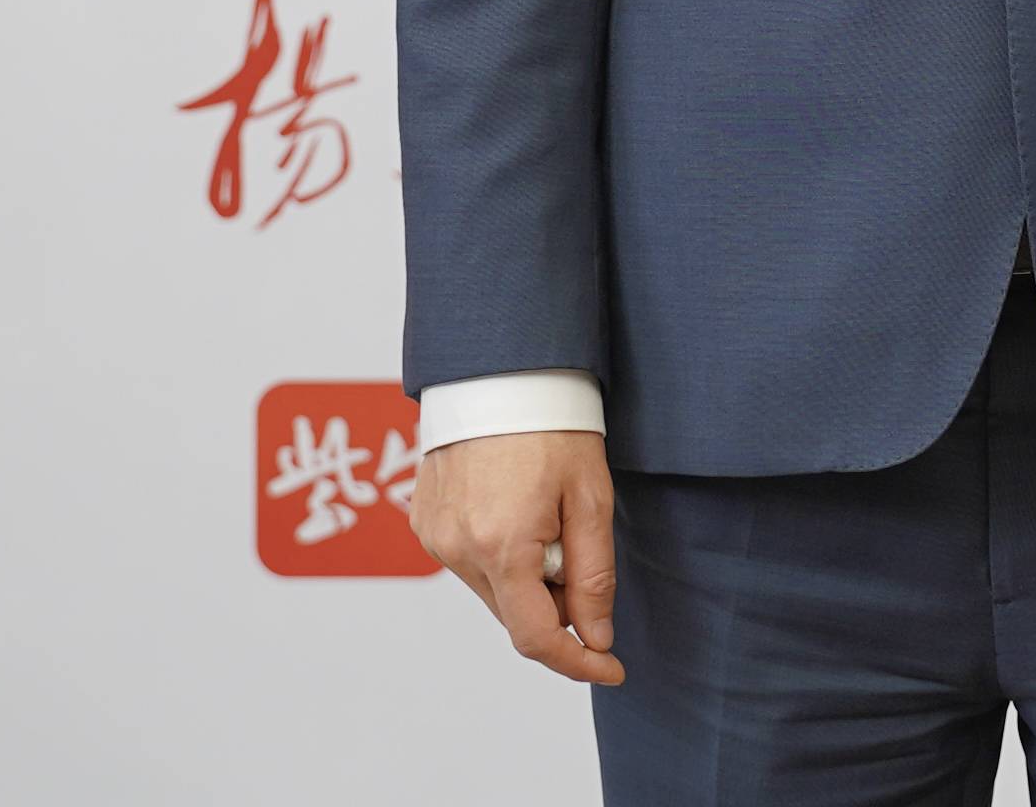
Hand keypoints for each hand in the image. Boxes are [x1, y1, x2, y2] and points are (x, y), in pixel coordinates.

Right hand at [410, 427, 623, 686]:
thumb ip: (593, 577)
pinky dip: (499, 554)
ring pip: (493, 591)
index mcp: (501, 547)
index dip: (578, 662)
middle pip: (515, 615)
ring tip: (544, 514)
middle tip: (578, 548)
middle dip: (556, 602)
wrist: (499, 368)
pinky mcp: (424, 521)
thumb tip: (594, 638)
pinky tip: (515, 507)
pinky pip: (470, 562)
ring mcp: (434, 536)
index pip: (537, 638)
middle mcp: (457, 549)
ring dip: (526, 577)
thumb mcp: (590, 498)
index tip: (611, 667)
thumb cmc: (551, 424)